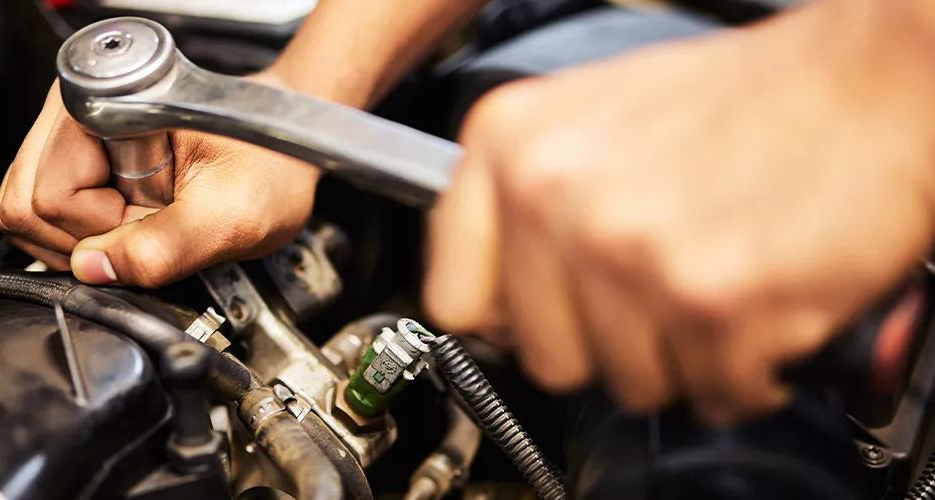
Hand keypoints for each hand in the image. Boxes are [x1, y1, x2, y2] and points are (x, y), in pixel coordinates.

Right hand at [0, 77, 320, 286]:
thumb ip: (165, 249)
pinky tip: (131, 223)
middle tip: (146, 227)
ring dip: (86, 240)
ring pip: (30, 216)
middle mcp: (73, 114)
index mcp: (105, 108)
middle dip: (83, 240)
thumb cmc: (271, 162)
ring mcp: (70, 138)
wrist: (286, 144)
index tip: (152, 224)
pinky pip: (48, 219)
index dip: (100, 232)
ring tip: (143, 222)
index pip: (46, 199)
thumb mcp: (232, 216)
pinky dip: (89, 237)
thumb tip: (93, 271)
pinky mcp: (77, 162)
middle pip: (24, 207)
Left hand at [424, 3, 934, 423]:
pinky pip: (711, 393)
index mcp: (509, 142)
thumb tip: (494, 293)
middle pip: (543, 358)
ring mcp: (627, 249)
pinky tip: (761, 305)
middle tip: (658, 295)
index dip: (511, 321)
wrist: (872, 80)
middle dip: (608, 344)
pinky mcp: (708, 299)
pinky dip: (747, 370)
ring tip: (718, 283)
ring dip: (682, 356)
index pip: (453, 299)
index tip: (543, 318)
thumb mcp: (593, 118)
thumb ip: (526, 201)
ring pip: (627, 384)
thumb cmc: (746, 98)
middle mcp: (553, 194)